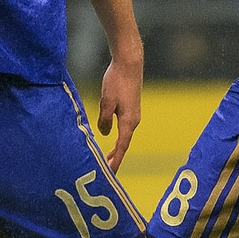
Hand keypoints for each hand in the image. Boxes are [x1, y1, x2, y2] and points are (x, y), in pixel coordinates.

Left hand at [97, 49, 142, 171]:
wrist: (129, 64)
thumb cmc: (117, 81)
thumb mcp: (106, 102)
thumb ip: (104, 120)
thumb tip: (104, 133)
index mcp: (128, 121)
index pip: (121, 147)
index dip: (116, 161)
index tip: (111, 173)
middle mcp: (134, 120)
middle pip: (124, 144)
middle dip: (116, 158)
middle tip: (108, 172)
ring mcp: (134, 114)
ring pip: (124, 136)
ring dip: (116, 148)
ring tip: (108, 159)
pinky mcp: (131, 108)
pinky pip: (124, 128)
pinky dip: (118, 137)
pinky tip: (111, 137)